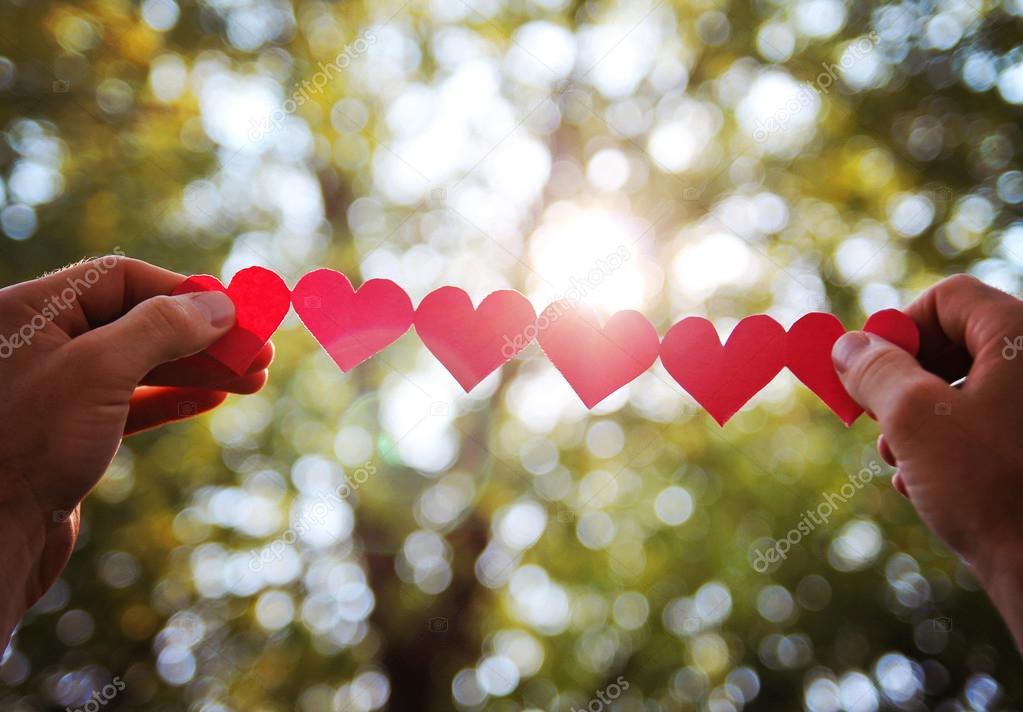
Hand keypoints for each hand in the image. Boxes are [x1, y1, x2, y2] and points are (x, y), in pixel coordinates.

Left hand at [0, 256, 272, 646]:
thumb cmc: (27, 446)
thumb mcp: (99, 371)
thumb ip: (160, 328)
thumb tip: (219, 305)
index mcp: (30, 310)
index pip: (121, 279)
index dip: (183, 292)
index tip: (236, 313)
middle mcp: (40, 342)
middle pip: (137, 322)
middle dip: (202, 336)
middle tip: (259, 351)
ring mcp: (56, 389)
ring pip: (140, 364)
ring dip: (198, 368)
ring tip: (252, 378)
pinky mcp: (69, 433)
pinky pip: (131, 403)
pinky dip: (174, 398)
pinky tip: (213, 398)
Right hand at [831, 274, 1022, 648]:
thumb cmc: (991, 487)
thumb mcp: (913, 418)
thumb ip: (874, 370)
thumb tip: (847, 346)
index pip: (949, 298)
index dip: (899, 328)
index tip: (866, 372)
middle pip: (958, 343)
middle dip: (905, 382)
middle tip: (879, 419)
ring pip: (970, 389)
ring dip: (920, 420)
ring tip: (900, 461)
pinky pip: (991, 424)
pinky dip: (951, 445)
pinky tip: (927, 486)